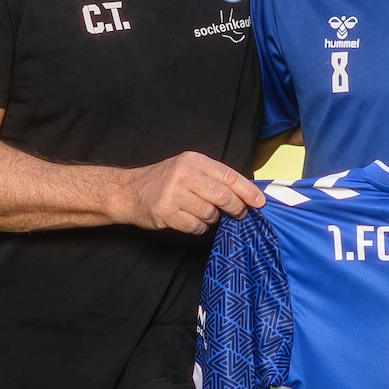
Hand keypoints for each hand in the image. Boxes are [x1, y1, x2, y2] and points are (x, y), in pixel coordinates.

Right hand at [115, 152, 265, 233]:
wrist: (129, 191)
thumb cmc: (164, 181)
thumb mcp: (187, 168)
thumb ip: (212, 177)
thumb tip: (245, 193)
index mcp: (194, 160)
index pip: (228, 176)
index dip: (247, 191)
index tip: (260, 202)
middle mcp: (184, 174)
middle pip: (223, 196)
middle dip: (236, 208)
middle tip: (239, 214)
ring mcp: (174, 193)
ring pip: (210, 213)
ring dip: (212, 218)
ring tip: (201, 213)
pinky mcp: (166, 212)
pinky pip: (196, 226)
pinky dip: (198, 227)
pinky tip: (190, 220)